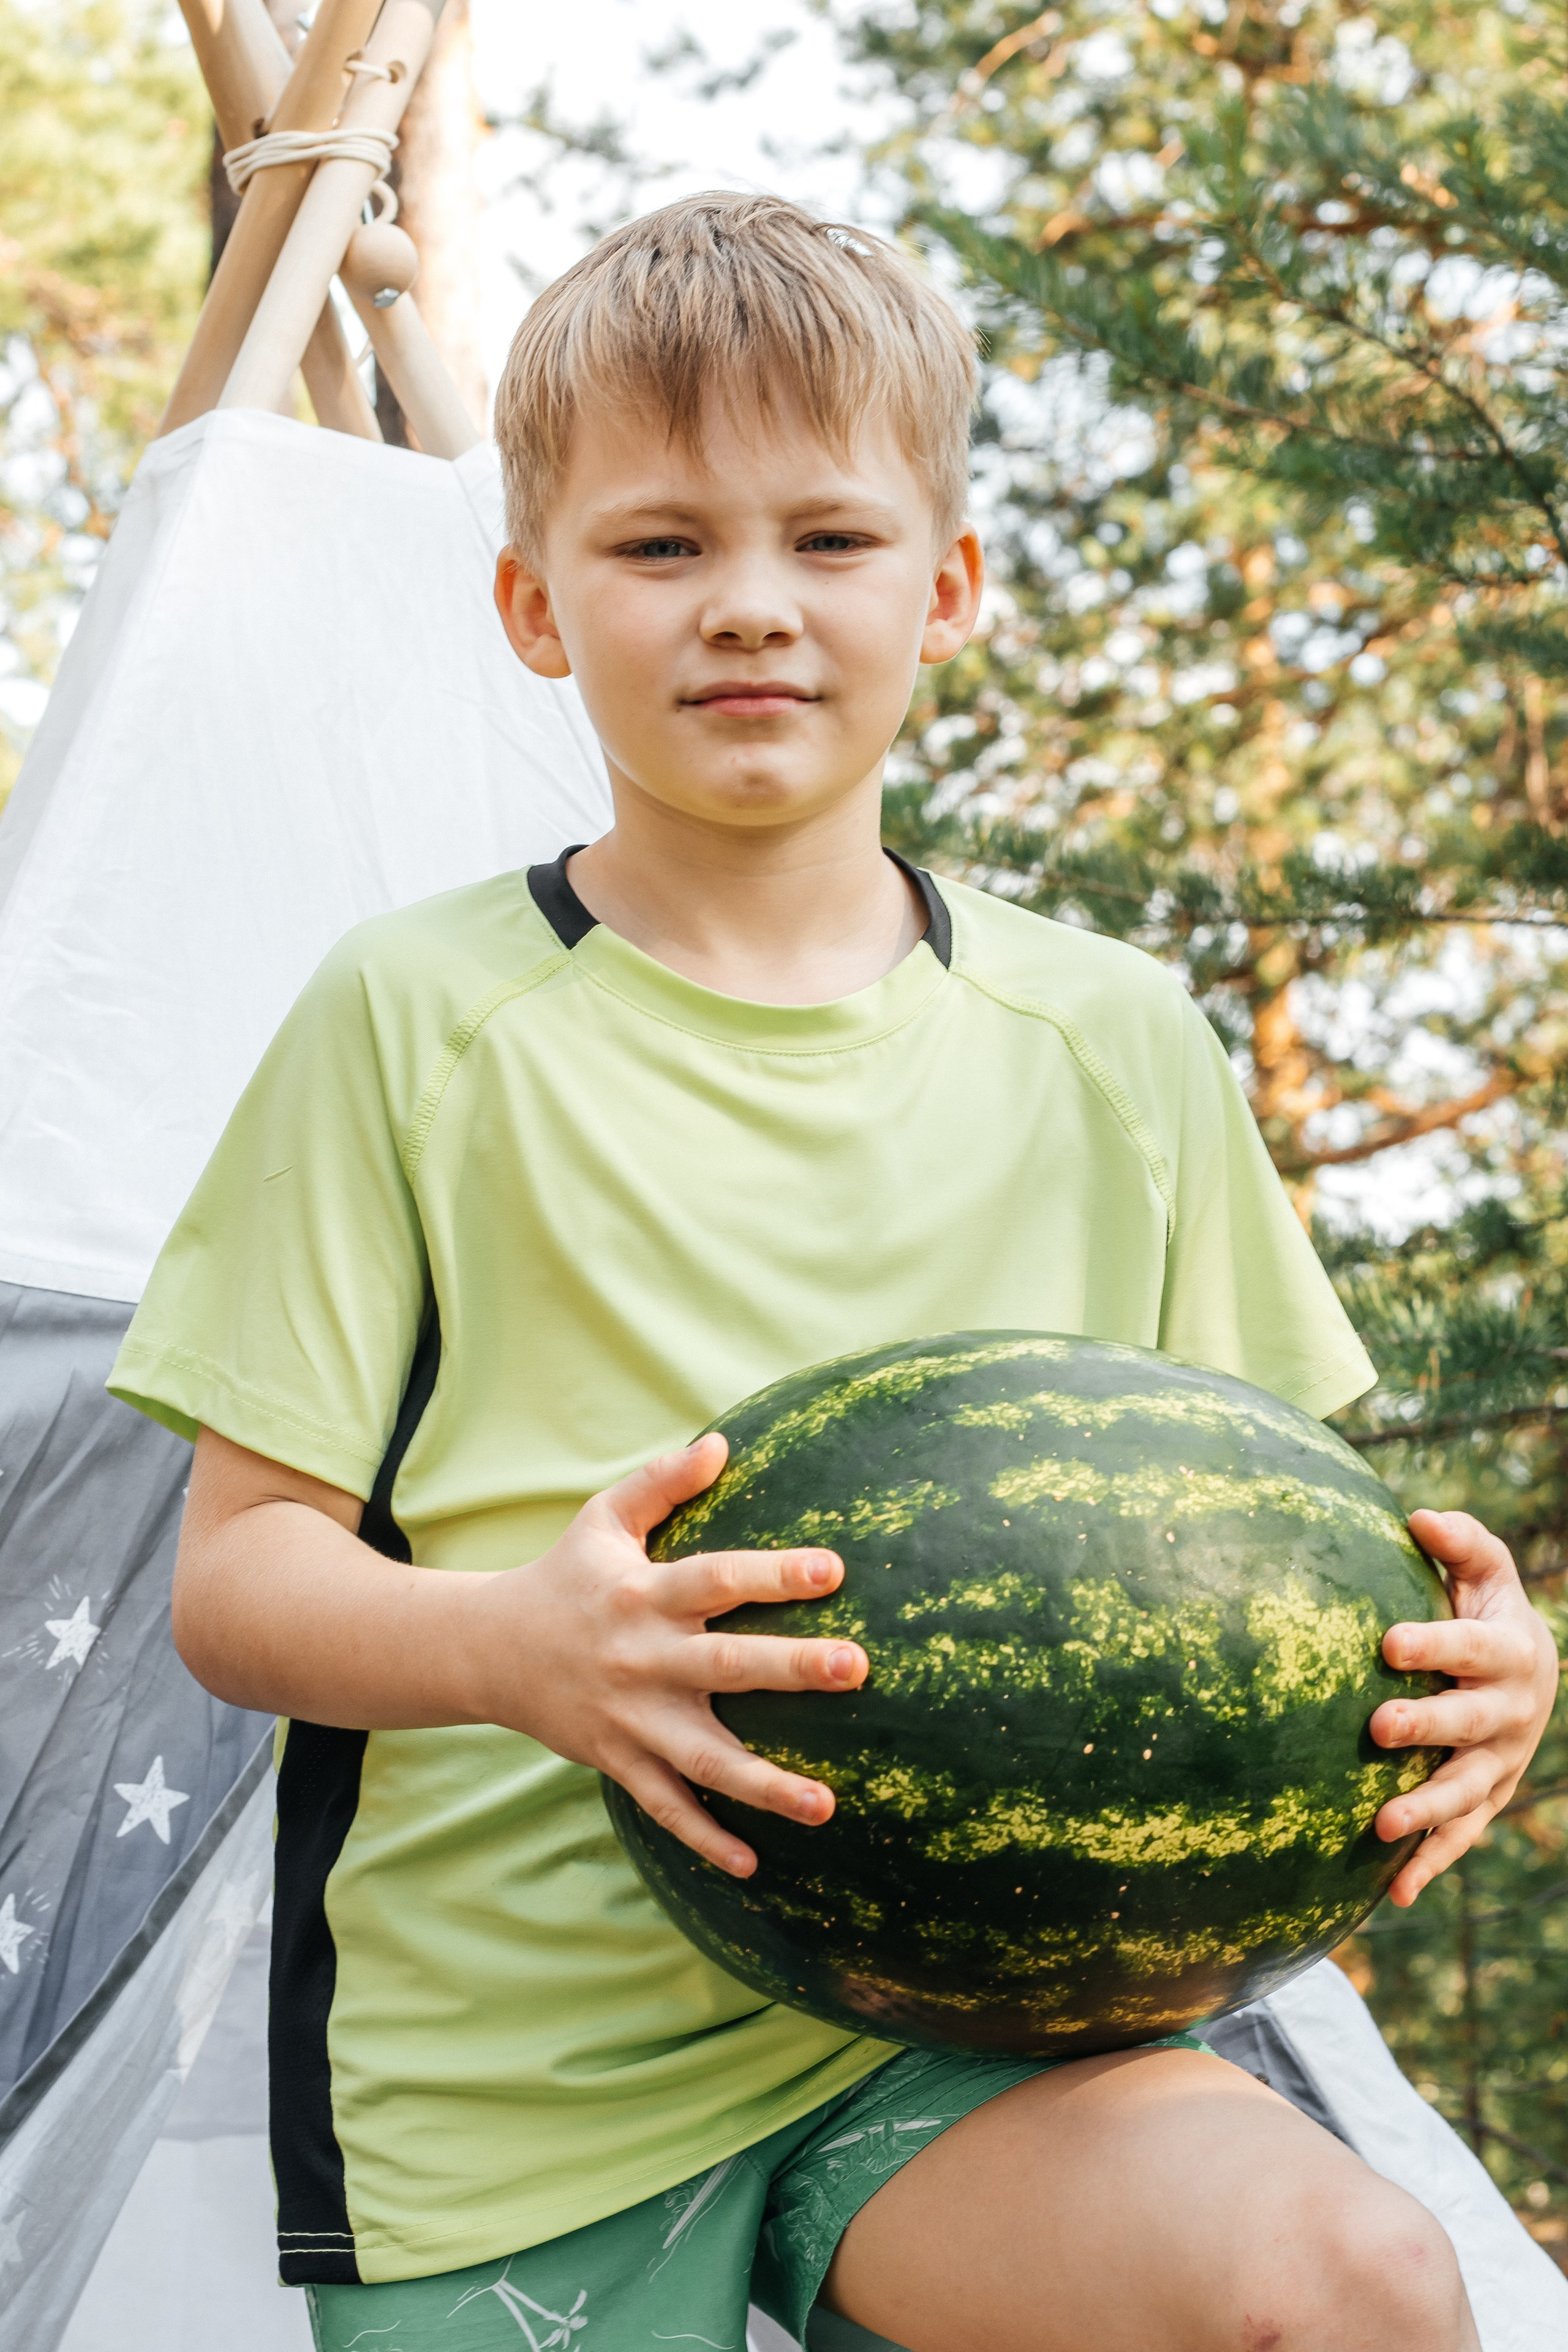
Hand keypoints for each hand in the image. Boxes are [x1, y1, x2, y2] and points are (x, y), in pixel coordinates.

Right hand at [471, 1432, 865, 1875]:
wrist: (489, 1651)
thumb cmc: (564, 1577)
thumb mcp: (602, 1518)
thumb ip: (660, 1482)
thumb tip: (722, 1441)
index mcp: (643, 1594)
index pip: (716, 1577)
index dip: (773, 1573)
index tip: (834, 1569)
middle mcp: (641, 1658)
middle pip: (724, 1666)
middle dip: (791, 1669)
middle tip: (856, 1668)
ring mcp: (630, 1718)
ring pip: (704, 1757)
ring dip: (765, 1784)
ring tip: (827, 1804)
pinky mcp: (618, 1761)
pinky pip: (665, 1807)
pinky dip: (704, 1837)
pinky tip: (752, 1864)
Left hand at [1370, 1510, 1559, 1905]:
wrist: (1525, 1669)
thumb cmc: (1486, 1605)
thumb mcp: (1485, 1569)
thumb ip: (1459, 1542)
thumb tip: (1417, 1515)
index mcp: (1511, 1652)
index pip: (1471, 1646)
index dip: (1434, 1644)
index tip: (1388, 1641)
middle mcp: (1512, 1713)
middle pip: (1470, 1723)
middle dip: (1427, 1726)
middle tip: (1378, 1727)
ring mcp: (1501, 1763)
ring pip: (1467, 1792)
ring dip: (1426, 1810)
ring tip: (1379, 1825)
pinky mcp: (1487, 1799)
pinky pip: (1461, 1837)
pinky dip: (1431, 1864)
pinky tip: (1393, 1892)